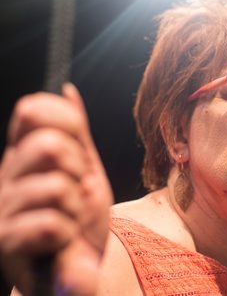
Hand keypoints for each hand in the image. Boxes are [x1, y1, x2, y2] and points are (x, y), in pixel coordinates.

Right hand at [0, 84, 112, 294]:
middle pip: (50, 146)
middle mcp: (6, 176)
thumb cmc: (80, 218)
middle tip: (76, 190)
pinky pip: (53, 223)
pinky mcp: (5, 243)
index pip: (33, 111)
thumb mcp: (85, 170)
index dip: (66, 121)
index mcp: (24, 154)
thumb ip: (76, 132)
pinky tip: (60, 240)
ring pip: (56, 188)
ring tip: (69, 218)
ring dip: (76, 207)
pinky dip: (69, 233)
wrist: (78, 269)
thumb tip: (66, 89)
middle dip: (78, 170)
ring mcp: (3, 210)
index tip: (78, 146)